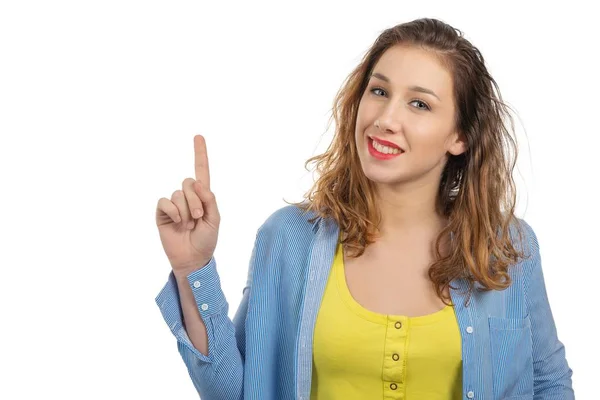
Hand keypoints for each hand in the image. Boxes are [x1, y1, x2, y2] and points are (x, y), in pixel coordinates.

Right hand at [155, 135, 220, 276]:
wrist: (193, 258)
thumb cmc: (206, 240)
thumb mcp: (215, 219)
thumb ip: (209, 199)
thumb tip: (197, 182)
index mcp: (202, 196)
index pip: (201, 171)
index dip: (200, 154)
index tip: (198, 136)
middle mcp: (187, 197)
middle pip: (189, 182)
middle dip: (196, 201)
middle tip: (198, 218)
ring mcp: (174, 205)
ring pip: (178, 194)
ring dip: (186, 211)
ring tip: (188, 225)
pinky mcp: (162, 213)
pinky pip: (165, 202)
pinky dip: (173, 212)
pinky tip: (176, 222)